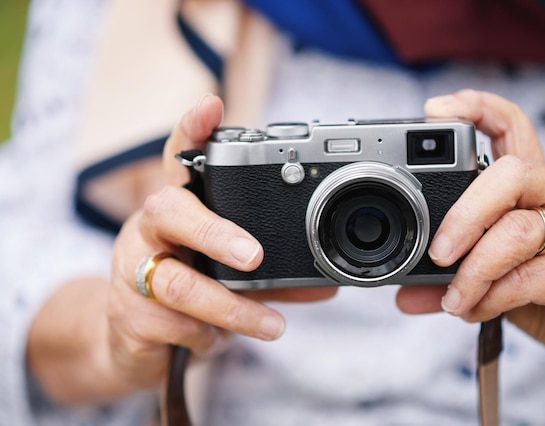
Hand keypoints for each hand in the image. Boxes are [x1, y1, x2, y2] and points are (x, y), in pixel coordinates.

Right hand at [108, 95, 336, 389]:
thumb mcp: (230, 277)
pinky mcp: (129, 316)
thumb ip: (273, 276)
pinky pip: (175, 326)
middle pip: (168, 211)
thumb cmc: (189, 292)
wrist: (133, 341)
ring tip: (270, 325)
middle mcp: (150, 230)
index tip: (212, 106)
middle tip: (253, 256)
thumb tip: (326, 284)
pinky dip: (207, 337)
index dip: (192, 131)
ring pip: (177, 283)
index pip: (178, 159)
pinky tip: (215, 341)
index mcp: (178, 209)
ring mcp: (132, 272)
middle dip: (214, 232)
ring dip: (232, 308)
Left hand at [396, 90, 544, 375]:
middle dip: (464, 214)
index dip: (476, 108)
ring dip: (474, 270)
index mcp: (532, 185)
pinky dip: (492, 298)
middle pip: (511, 172)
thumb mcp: (491, 275)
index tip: (434, 109)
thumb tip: (405, 294)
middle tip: (438, 253)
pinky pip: (528, 277)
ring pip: (518, 229)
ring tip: (454, 298)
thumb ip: (452, 276)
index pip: (510, 126)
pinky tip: (477, 309)